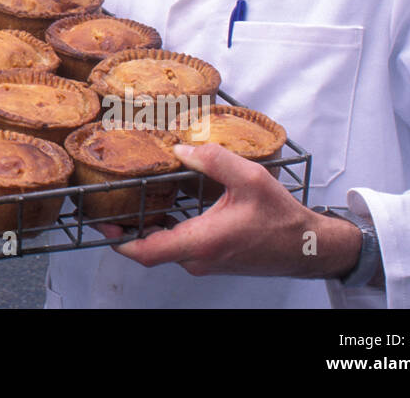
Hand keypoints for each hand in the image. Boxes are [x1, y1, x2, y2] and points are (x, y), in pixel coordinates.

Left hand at [94, 142, 361, 278]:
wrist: (308, 247)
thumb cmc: (281, 218)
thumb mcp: (250, 178)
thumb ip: (215, 160)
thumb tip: (181, 149)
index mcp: (203, 242)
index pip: (148, 251)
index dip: (120, 239)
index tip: (101, 224)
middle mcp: (199, 257)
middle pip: (150, 248)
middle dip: (126, 228)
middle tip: (107, 203)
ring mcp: (205, 260)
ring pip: (164, 247)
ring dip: (146, 228)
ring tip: (129, 200)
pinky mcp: (212, 257)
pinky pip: (179, 245)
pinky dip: (164, 228)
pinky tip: (161, 206)